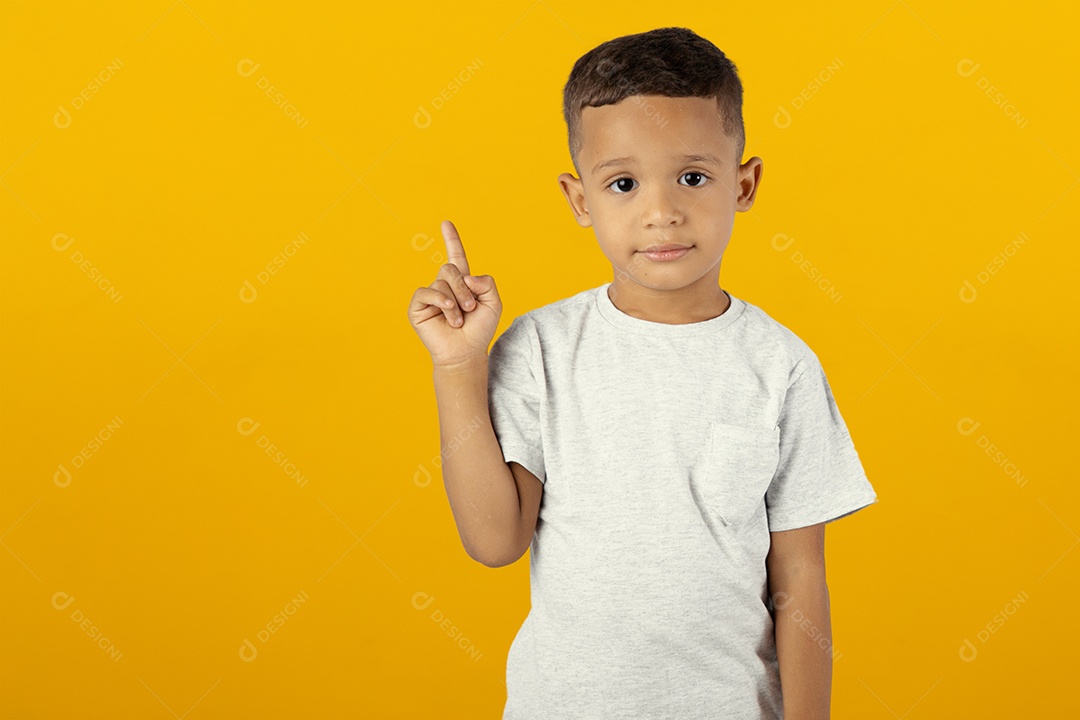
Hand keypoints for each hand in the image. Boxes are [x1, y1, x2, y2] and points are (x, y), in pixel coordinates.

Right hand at [408, 220, 501, 367]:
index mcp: (461, 282)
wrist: (466, 352)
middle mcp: (443, 286)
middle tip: (470, 308)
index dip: (452, 240)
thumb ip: (486, 282)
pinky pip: (427, 292)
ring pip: (441, 282)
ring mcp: (430, 296)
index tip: (446, 223)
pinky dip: (442, 302)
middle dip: (464, 288)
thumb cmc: (479, 329)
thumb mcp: (493, 302)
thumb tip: (464, 275)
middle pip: (449, 268)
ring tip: (459, 319)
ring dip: (456, 302)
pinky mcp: (417, 307)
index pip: (456, 257)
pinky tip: (449, 315)